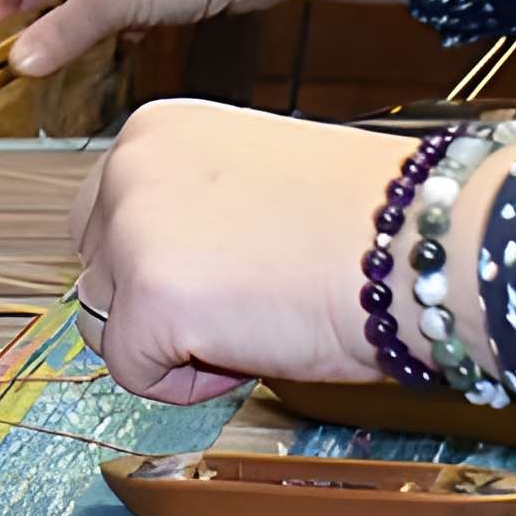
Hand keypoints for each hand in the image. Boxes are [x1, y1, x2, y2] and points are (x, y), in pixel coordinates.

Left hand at [69, 100, 499, 405]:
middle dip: (150, 300)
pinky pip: (131, 370)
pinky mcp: (148, 299)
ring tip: (248, 325)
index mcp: (155, 131)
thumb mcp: (251, 180)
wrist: (420, 245)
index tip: (222, 270)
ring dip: (165, 341)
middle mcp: (130, 169)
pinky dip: (182, 383)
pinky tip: (246, 354)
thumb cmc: (364, 218)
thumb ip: (191, 207)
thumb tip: (163, 261)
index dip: (159, 260)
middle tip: (236, 306)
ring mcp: (132, 233)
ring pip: (103, 320)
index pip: (104, 214)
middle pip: (96, 266)